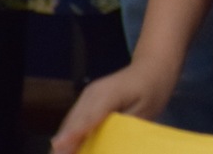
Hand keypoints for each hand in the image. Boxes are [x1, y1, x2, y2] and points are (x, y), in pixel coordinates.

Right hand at [51, 63, 172, 152]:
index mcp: (110, 94)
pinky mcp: (86, 99)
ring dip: (64, 141)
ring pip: (70, 122)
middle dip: (64, 144)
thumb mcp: (146, 111)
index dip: (73, 135)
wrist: (151, 67)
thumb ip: (125, 128)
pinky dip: (70, 134)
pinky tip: (68, 149)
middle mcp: (92, 93)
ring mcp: (87, 95)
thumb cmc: (153, 90)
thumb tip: (110, 146)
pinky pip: (74, 120)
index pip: (88, 118)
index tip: (60, 148)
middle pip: (73, 122)